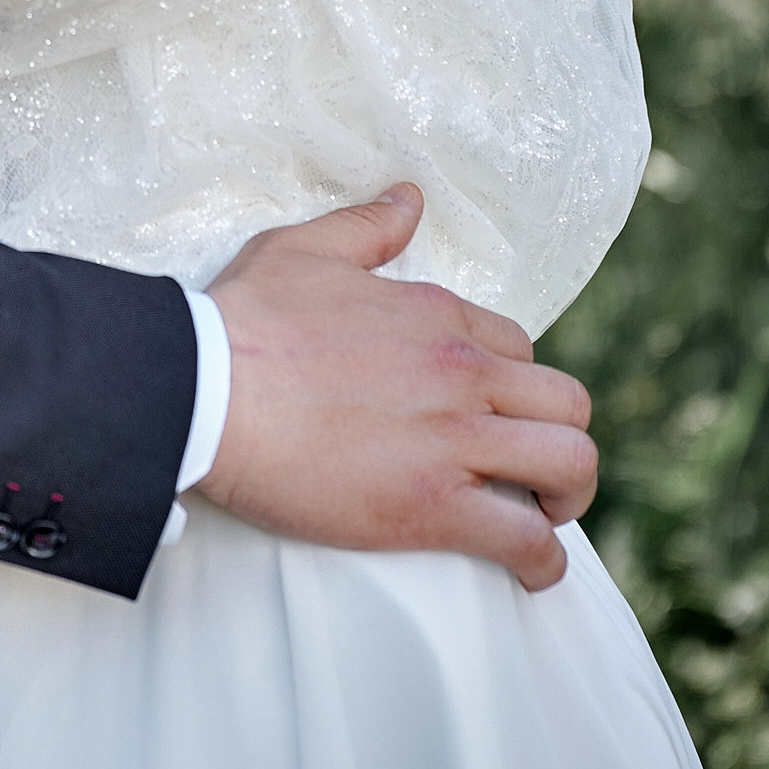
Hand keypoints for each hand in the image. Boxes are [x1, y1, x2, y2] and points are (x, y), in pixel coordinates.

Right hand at [199, 185, 595, 592]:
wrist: (200, 388)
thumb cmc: (242, 321)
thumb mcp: (303, 249)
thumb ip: (367, 227)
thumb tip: (409, 196)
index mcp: (436, 316)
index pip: (518, 348)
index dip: (513, 383)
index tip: (492, 411)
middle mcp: (461, 373)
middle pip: (567, 402)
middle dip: (561, 435)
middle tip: (531, 467)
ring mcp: (453, 440)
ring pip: (569, 463)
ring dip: (568, 494)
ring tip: (542, 515)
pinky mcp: (432, 506)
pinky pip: (525, 539)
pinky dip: (542, 561)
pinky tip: (533, 572)